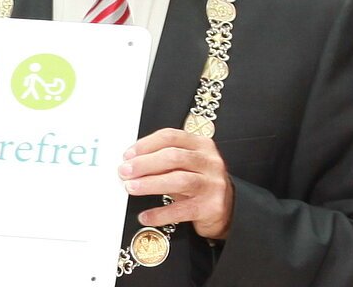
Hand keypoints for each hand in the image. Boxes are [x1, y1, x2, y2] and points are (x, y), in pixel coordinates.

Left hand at [118, 128, 234, 239]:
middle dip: (144, 164)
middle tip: (123, 172)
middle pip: (173, 157)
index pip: (170, 137)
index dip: (146, 144)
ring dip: (150, 184)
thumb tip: (129, 163)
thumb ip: (164, 160)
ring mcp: (212, 184)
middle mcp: (209, 162)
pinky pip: (182, 210)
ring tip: (130, 188)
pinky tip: (144, 216)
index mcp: (201, 145)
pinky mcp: (211, 207)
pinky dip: (160, 213)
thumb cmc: (199, 182)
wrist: (229, 209)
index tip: (127, 155)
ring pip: (178, 180)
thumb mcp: (186, 165)